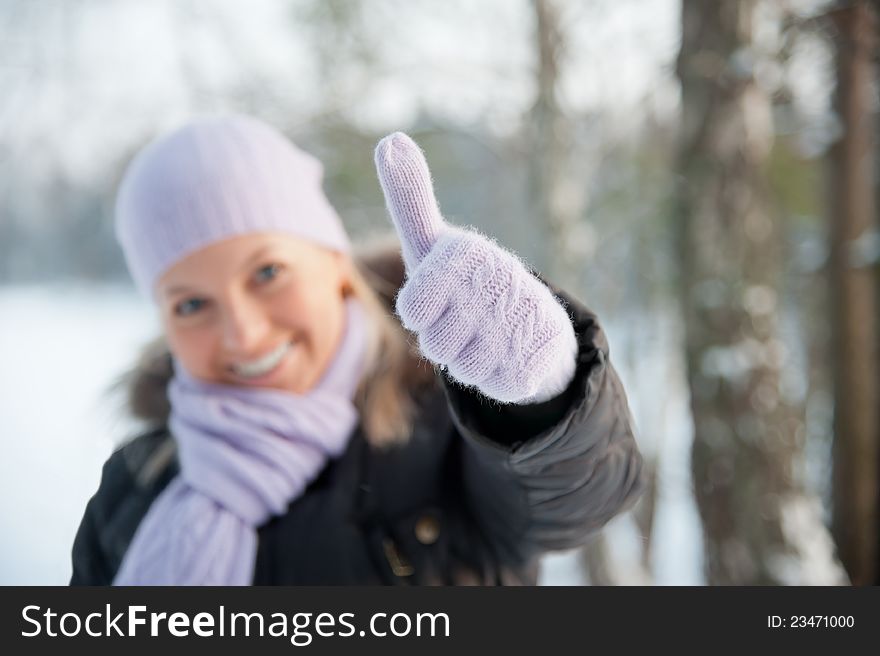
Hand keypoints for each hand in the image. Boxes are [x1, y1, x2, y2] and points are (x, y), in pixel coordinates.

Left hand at [374, 132, 576, 403]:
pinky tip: (508, 352)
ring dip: (467, 356)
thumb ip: (409, 196)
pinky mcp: (534, 361)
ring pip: (460, 365)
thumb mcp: (434, 241)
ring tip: (487, 332)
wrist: (535, 320)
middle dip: (445, 337)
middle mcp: (498, 282)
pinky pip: (488, 383)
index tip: (443, 293)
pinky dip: (492, 374)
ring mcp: (519, 323)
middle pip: (435, 342)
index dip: (422, 311)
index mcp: (467, 254)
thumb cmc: (467, 281)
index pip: (414, 309)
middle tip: (468, 316)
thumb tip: (391, 138)